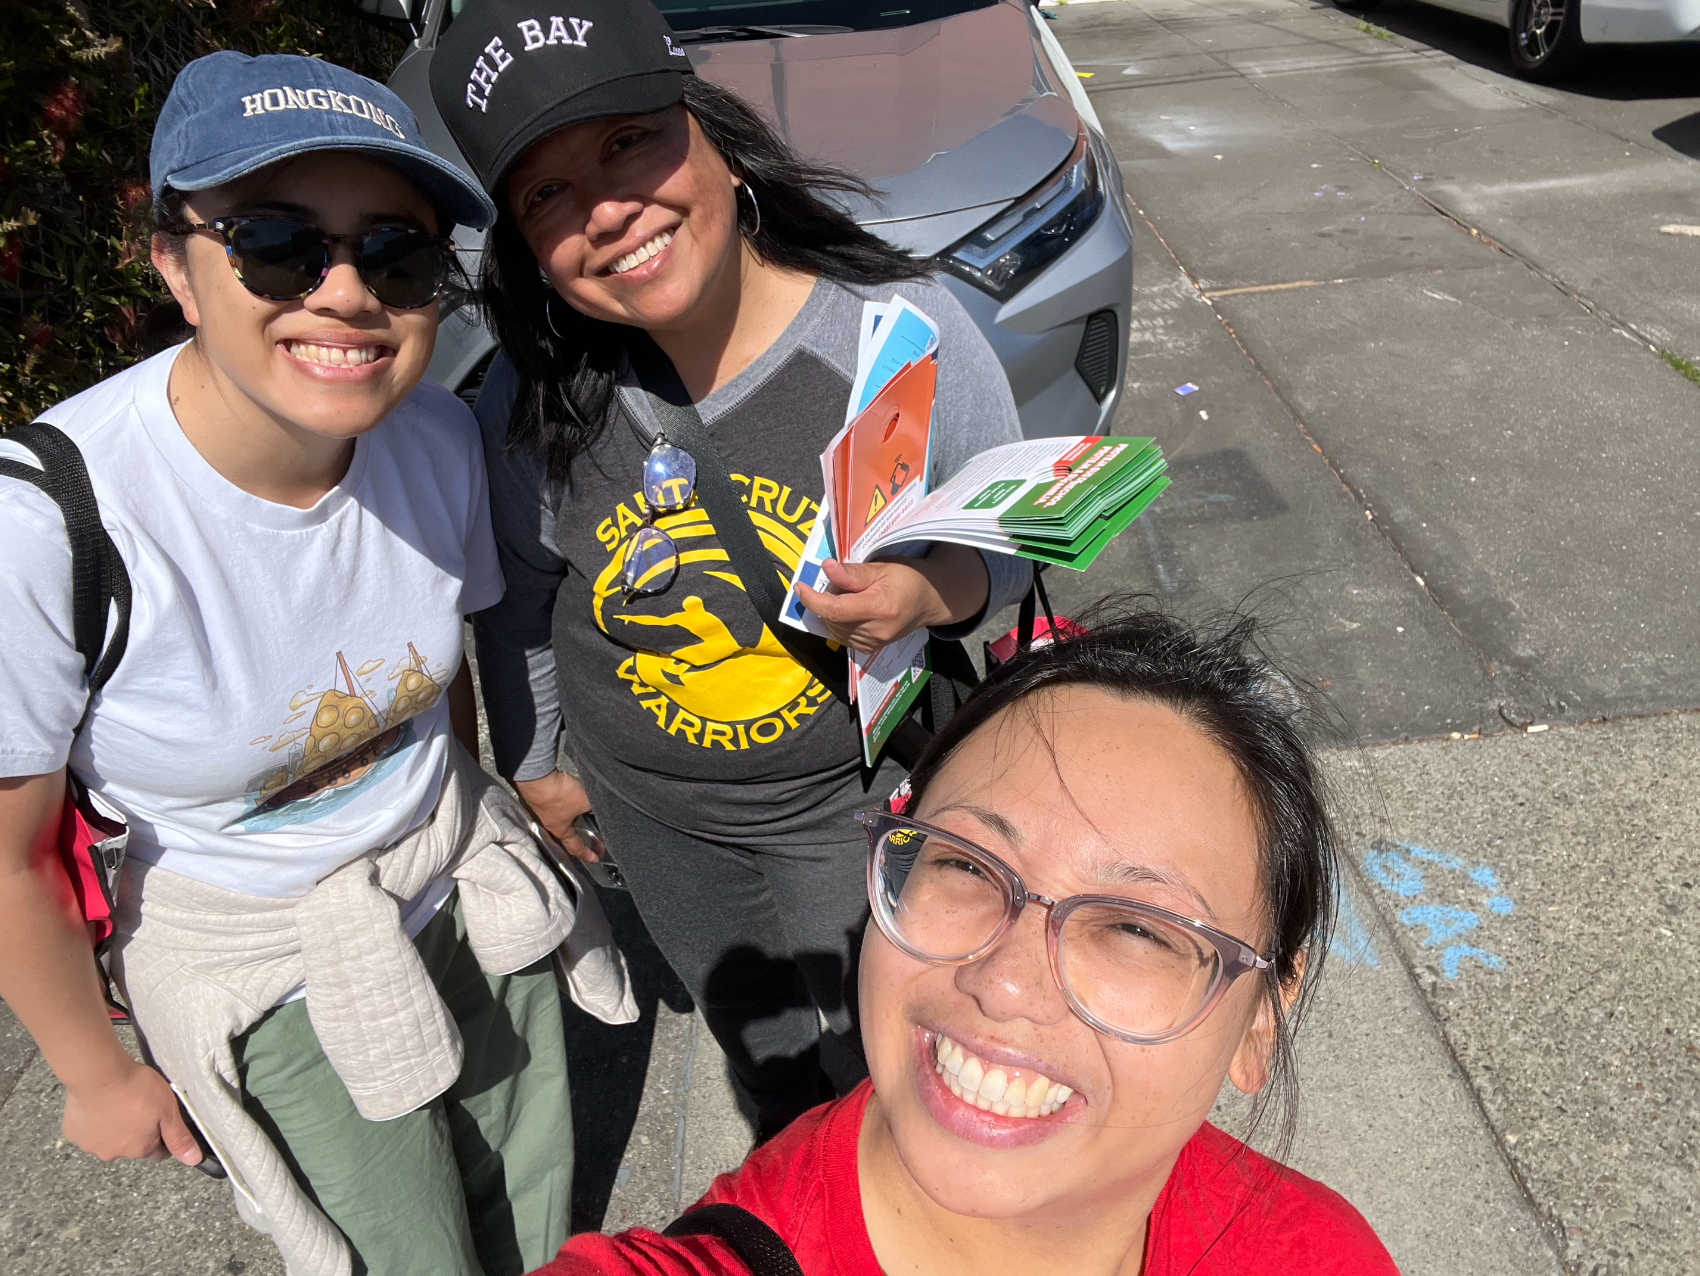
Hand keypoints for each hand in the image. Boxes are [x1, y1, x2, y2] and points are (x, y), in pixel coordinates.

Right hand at [62, 1060, 201, 1165]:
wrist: (98, 1074)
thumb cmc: (135, 1089)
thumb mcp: (168, 1110)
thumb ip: (179, 1137)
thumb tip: (193, 1160)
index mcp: (139, 1149)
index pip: (157, 1151)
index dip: (163, 1135)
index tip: (161, 1119)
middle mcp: (113, 1153)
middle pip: (132, 1145)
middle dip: (138, 1129)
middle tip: (139, 1105)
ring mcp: (91, 1144)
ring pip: (108, 1138)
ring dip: (114, 1126)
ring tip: (119, 1103)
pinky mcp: (73, 1133)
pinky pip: (88, 1130)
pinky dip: (94, 1120)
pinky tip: (99, 1105)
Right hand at [513, 770, 597, 861]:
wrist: (537, 777)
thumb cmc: (560, 794)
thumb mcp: (585, 802)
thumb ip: (595, 808)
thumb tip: (601, 810)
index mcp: (561, 831)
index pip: (576, 848)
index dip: (587, 854)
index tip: (596, 858)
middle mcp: (549, 825)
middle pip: (566, 837)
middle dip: (579, 839)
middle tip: (593, 839)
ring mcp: (542, 812)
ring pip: (560, 822)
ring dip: (572, 822)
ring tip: (583, 818)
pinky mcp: (539, 799)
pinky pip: (555, 809)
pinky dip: (564, 809)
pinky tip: (569, 803)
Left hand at [795, 546, 988, 654]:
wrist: (928, 601)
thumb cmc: (907, 579)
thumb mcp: (881, 568)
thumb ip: (852, 573)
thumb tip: (825, 568)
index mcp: (879, 608)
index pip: (836, 610)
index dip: (813, 599)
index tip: (799, 586)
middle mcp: (875, 631)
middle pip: (832, 618)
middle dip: (825, 599)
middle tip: (838, 581)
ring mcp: (872, 644)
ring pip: (834, 628)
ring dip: (831, 611)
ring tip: (848, 594)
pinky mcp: (869, 649)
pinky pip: (841, 635)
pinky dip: (838, 621)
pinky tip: (850, 608)